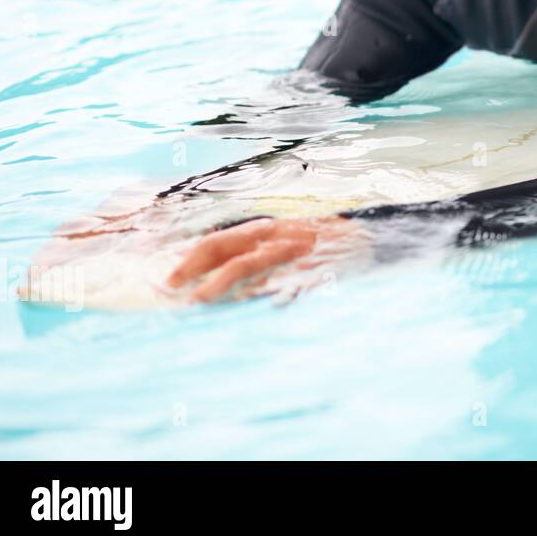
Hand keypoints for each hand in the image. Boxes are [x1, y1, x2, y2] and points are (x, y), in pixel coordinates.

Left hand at [166, 215, 363, 303]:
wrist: (365, 239)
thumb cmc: (320, 242)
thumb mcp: (284, 237)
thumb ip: (255, 250)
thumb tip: (217, 269)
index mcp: (265, 229)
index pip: (219, 241)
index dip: (191, 260)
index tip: (171, 280)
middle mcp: (274, 238)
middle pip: (227, 250)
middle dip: (195, 269)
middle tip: (172, 292)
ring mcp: (292, 254)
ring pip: (248, 265)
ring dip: (219, 284)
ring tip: (198, 302)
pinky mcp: (311, 271)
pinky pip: (284, 283)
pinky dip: (265, 293)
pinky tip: (252, 306)